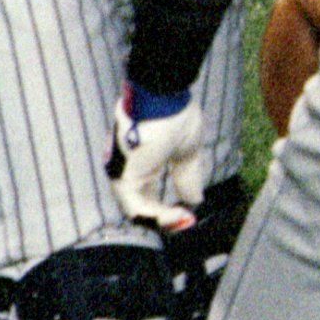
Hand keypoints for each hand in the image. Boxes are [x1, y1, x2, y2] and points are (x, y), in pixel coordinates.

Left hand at [107, 84, 206, 230]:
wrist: (164, 97)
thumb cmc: (174, 115)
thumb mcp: (187, 153)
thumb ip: (187, 177)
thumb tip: (195, 199)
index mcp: (143, 162)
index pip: (149, 194)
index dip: (168, 209)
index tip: (189, 214)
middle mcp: (130, 169)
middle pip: (143, 204)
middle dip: (165, 218)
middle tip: (187, 221)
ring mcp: (125, 172)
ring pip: (139, 208)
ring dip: (164, 219)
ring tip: (185, 219)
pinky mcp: (124, 175)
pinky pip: (137, 206)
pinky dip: (159, 215)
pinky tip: (179, 215)